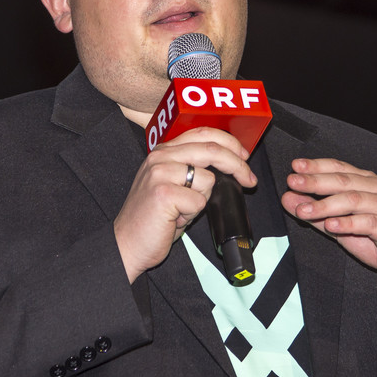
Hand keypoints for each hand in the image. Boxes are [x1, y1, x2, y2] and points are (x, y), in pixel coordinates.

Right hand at [113, 127, 257, 282]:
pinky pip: (199, 201)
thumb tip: (228, 164)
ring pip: (208, 179)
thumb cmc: (152, 218)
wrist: (127, 243)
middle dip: (237, 165)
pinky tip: (175, 218)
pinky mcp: (164, 193)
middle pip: (212, 150)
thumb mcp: (171, 184)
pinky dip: (192, 215)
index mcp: (163, 151)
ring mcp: (160, 173)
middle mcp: (160, 157)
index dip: (229, 143)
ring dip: (202, 200)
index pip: (203, 133)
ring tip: (182, 210)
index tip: (244, 157)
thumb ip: (192, 167)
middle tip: (249, 179)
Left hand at [281, 158, 376, 287]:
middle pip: (344, 181)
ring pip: (354, 200)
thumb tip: (289, 198)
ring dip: (326, 204)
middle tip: (293, 182)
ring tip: (304, 210)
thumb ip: (316, 213)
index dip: (317, 166)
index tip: (294, 168)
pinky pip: (369, 222)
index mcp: (368, 184)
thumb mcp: (342, 227)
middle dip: (316, 181)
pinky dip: (348, 223)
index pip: (339, 169)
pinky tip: (331, 224)